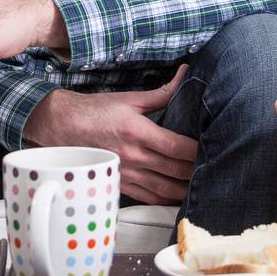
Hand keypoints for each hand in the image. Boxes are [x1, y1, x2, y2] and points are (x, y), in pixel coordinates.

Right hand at [24, 67, 197, 203]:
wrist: (63, 127)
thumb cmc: (96, 111)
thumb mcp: (129, 98)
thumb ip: (162, 93)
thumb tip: (185, 76)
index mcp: (137, 131)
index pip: (175, 147)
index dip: (196, 151)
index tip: (210, 147)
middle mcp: (133, 156)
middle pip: (174, 170)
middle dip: (196, 170)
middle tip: (213, 166)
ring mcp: (127, 172)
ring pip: (164, 188)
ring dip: (185, 189)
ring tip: (202, 186)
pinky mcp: (121, 183)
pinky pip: (149, 197)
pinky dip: (167, 199)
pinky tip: (179, 197)